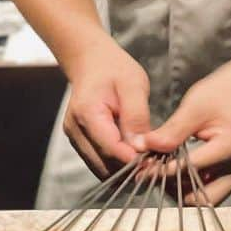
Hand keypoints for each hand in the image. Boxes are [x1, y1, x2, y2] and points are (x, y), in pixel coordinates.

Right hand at [62, 36, 151, 178]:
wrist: (91, 62)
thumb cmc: (113, 69)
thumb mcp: (133, 85)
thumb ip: (136, 116)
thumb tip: (140, 147)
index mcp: (87, 113)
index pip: (109, 148)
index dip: (132, 160)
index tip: (155, 162)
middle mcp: (75, 129)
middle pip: (104, 163)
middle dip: (130, 168)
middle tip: (156, 163)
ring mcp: (74, 137)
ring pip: (100, 168)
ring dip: (123, 169)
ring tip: (147, 160)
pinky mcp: (80, 141)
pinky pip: (99, 161)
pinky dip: (116, 163)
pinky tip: (133, 155)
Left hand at [143, 56, 230, 204]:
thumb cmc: (223, 93)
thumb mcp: (195, 107)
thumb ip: (171, 131)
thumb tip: (144, 146)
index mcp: (230, 147)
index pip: (191, 169)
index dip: (164, 170)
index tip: (144, 166)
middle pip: (202, 198)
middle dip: (174, 189)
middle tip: (154, 173)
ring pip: (205, 198)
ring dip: (182, 189)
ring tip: (162, 170)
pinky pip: (210, 189)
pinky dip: (192, 184)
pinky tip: (176, 168)